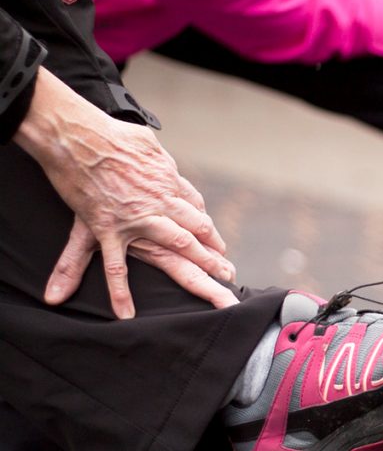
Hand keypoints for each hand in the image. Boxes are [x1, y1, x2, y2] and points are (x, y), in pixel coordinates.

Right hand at [14, 68, 238, 317]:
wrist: (82, 136)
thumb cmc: (112, 137)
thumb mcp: (146, 146)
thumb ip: (157, 161)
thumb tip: (165, 165)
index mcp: (169, 189)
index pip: (196, 214)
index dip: (209, 233)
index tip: (221, 247)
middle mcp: (162, 206)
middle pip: (196, 236)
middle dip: (215, 257)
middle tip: (231, 276)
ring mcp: (138, 221)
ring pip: (175, 251)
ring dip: (200, 275)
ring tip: (219, 295)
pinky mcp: (110, 229)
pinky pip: (115, 266)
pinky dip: (120, 291)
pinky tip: (126, 314)